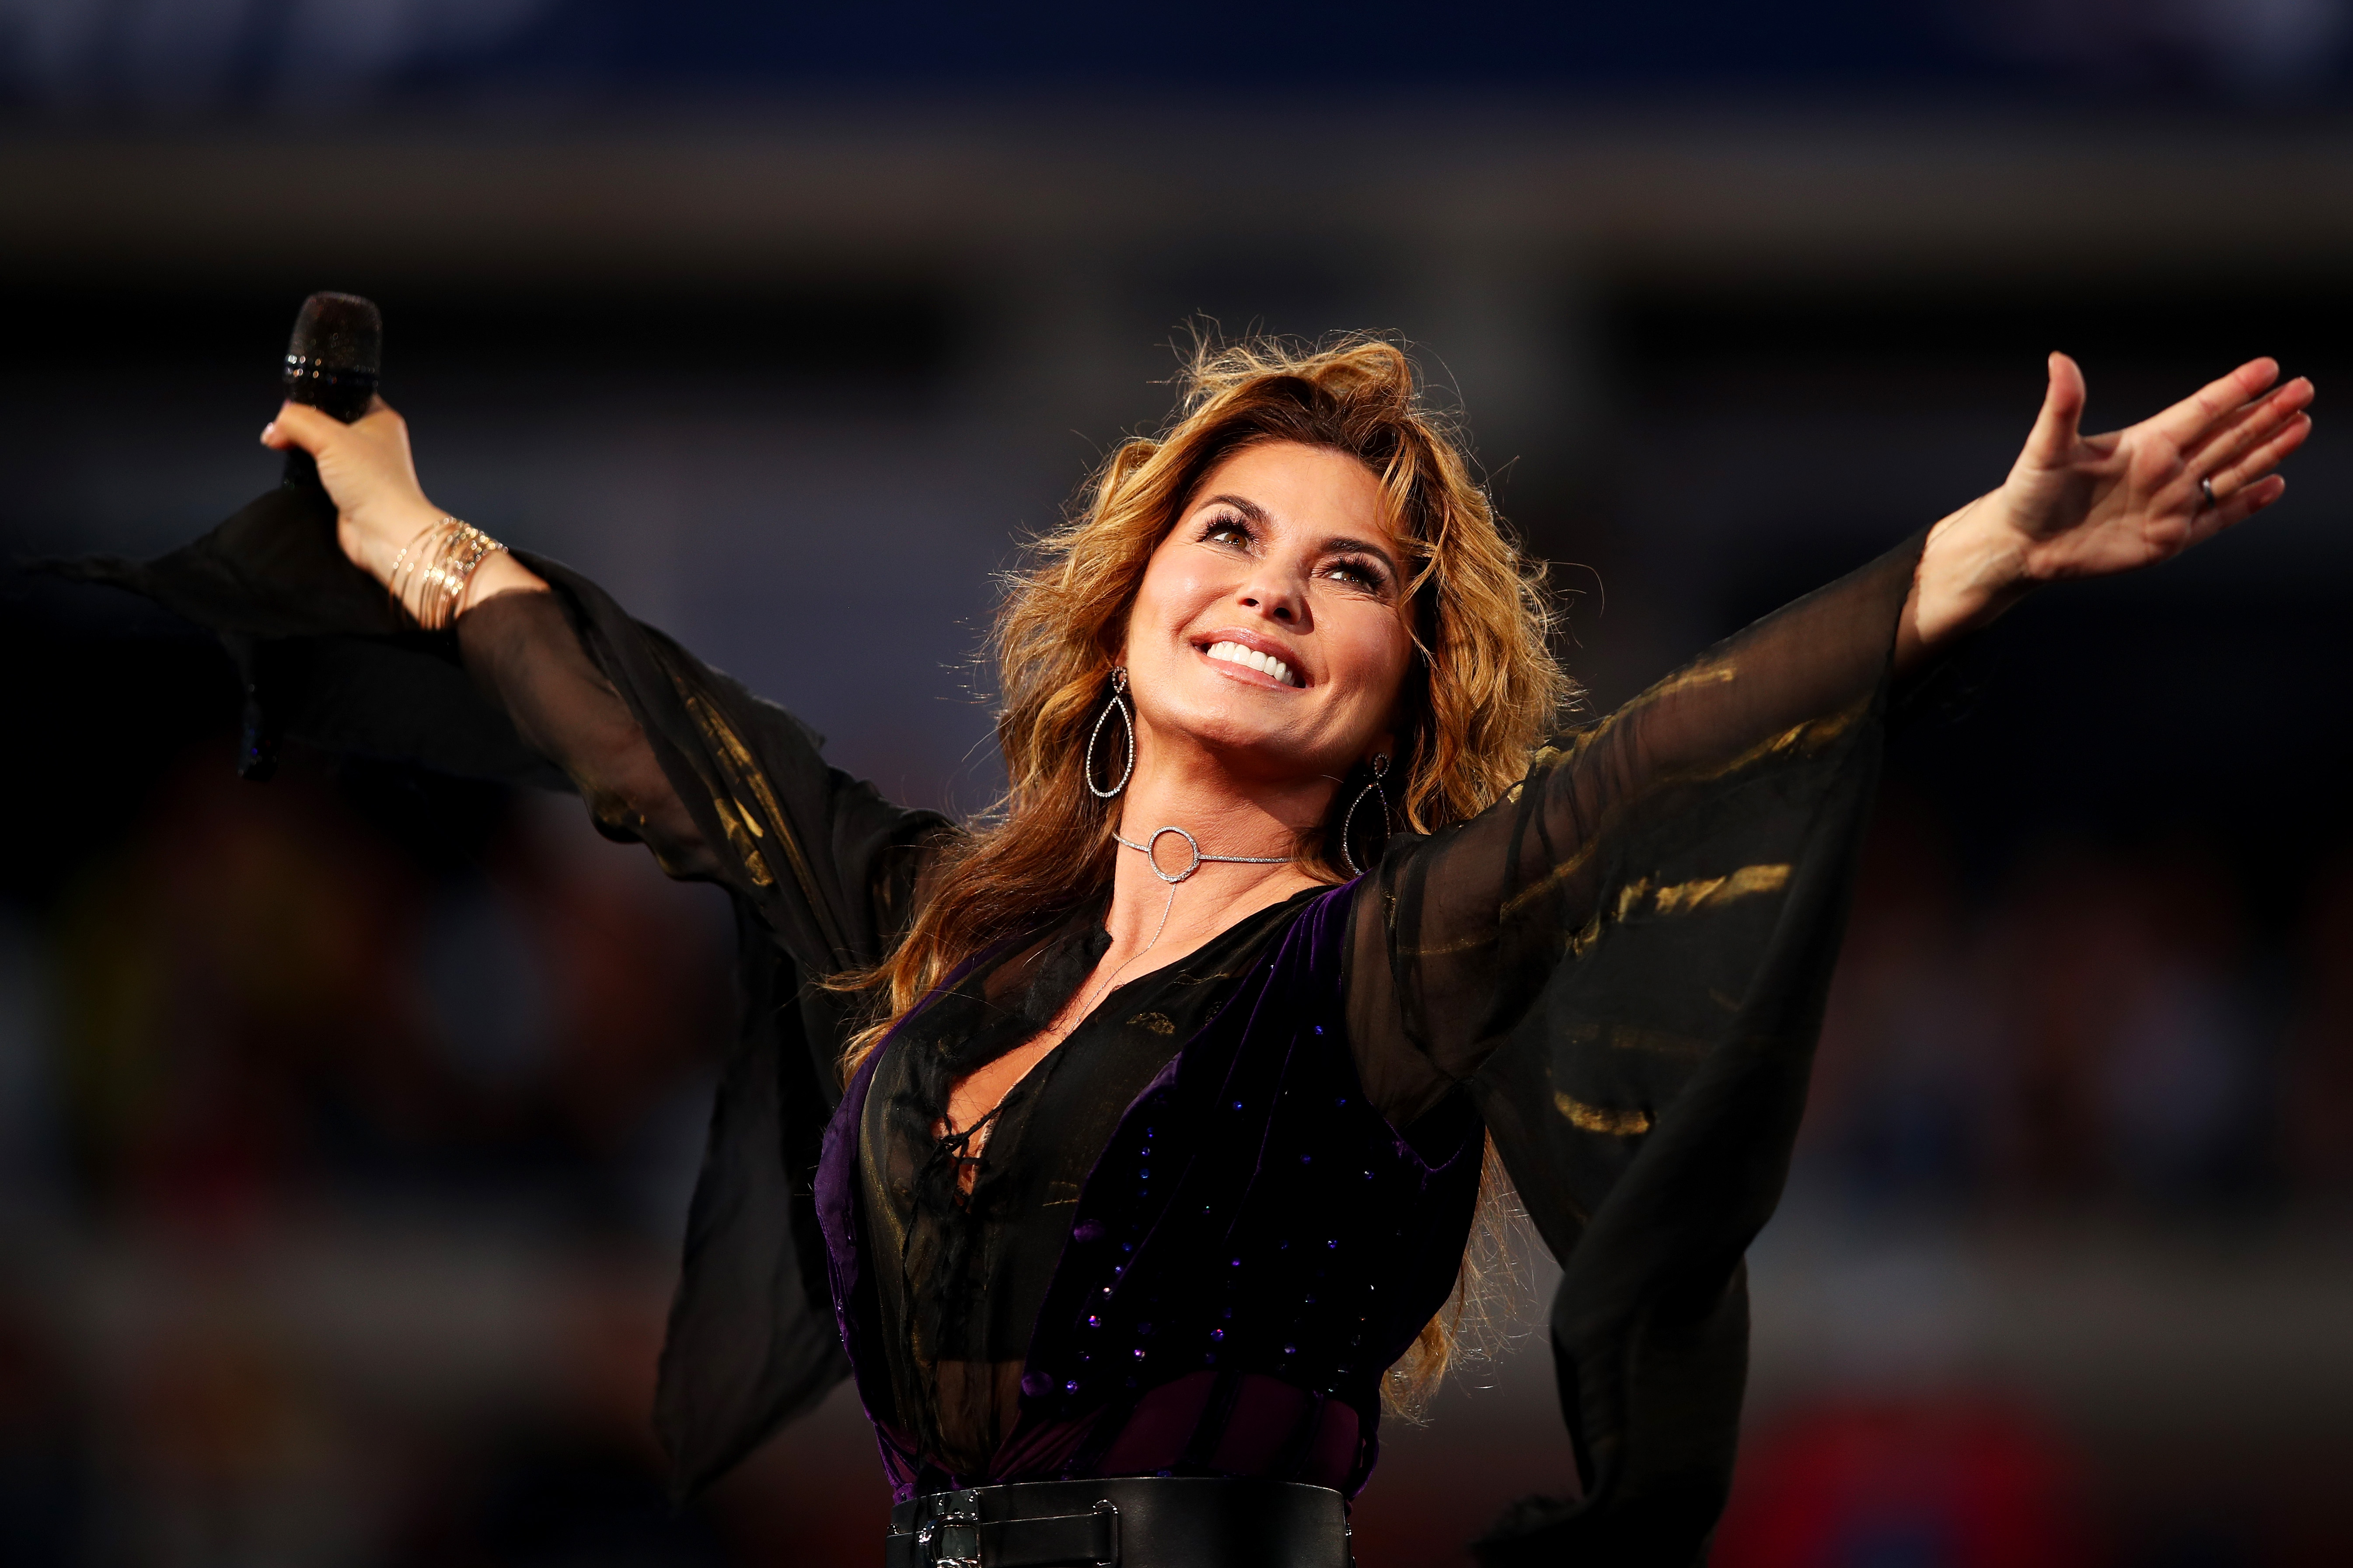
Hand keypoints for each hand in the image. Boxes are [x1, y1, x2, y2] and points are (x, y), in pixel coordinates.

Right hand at [261, 396, 544, 616]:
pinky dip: (303, 474)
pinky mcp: (346, 492)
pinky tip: (295, 474)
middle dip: (303, 426)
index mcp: (379, 419)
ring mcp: (359, 468)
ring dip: (301, 452)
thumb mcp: (330, 437)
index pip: (344, 394)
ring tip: (287, 451)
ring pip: (319, 449)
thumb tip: (274, 428)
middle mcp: (372, 442)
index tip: (293, 404)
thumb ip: (297, 422)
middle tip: (285, 431)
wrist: (386, 534)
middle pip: (326, 422)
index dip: (317, 395)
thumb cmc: (375, 484)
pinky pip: (317, 475)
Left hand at [1907, 353, 2312, 651]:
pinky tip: (2274, 484)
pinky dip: (2247, 503)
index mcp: (2143, 443)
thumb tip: (2058, 359)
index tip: (2270, 366)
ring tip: (2301, 425)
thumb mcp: (2045, 449)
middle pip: (2228, 435)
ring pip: (2232, 470)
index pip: (2201, 409)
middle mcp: (2164, 469)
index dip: (2235, 388)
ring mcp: (2171, 503)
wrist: (2021, 546)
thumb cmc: (2028, 493)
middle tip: (2305, 388)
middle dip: (2267, 413)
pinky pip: (2218, 517)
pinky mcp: (2170, 538)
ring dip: (2267, 449)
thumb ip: (2062, 406)